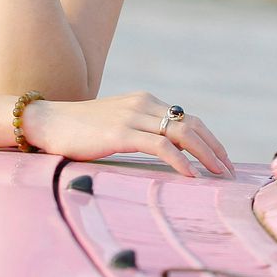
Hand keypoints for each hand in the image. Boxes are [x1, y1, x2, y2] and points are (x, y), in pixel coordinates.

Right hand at [22, 92, 233, 177]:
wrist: (48, 121)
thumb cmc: (79, 129)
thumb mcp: (116, 124)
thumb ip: (140, 129)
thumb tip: (166, 149)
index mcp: (144, 101)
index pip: (187, 118)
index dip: (209, 138)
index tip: (221, 159)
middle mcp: (142, 104)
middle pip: (191, 124)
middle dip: (214, 148)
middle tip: (229, 170)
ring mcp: (132, 116)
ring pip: (181, 133)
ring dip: (205, 155)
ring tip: (218, 174)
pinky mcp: (120, 132)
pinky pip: (160, 146)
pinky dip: (180, 161)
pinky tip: (190, 175)